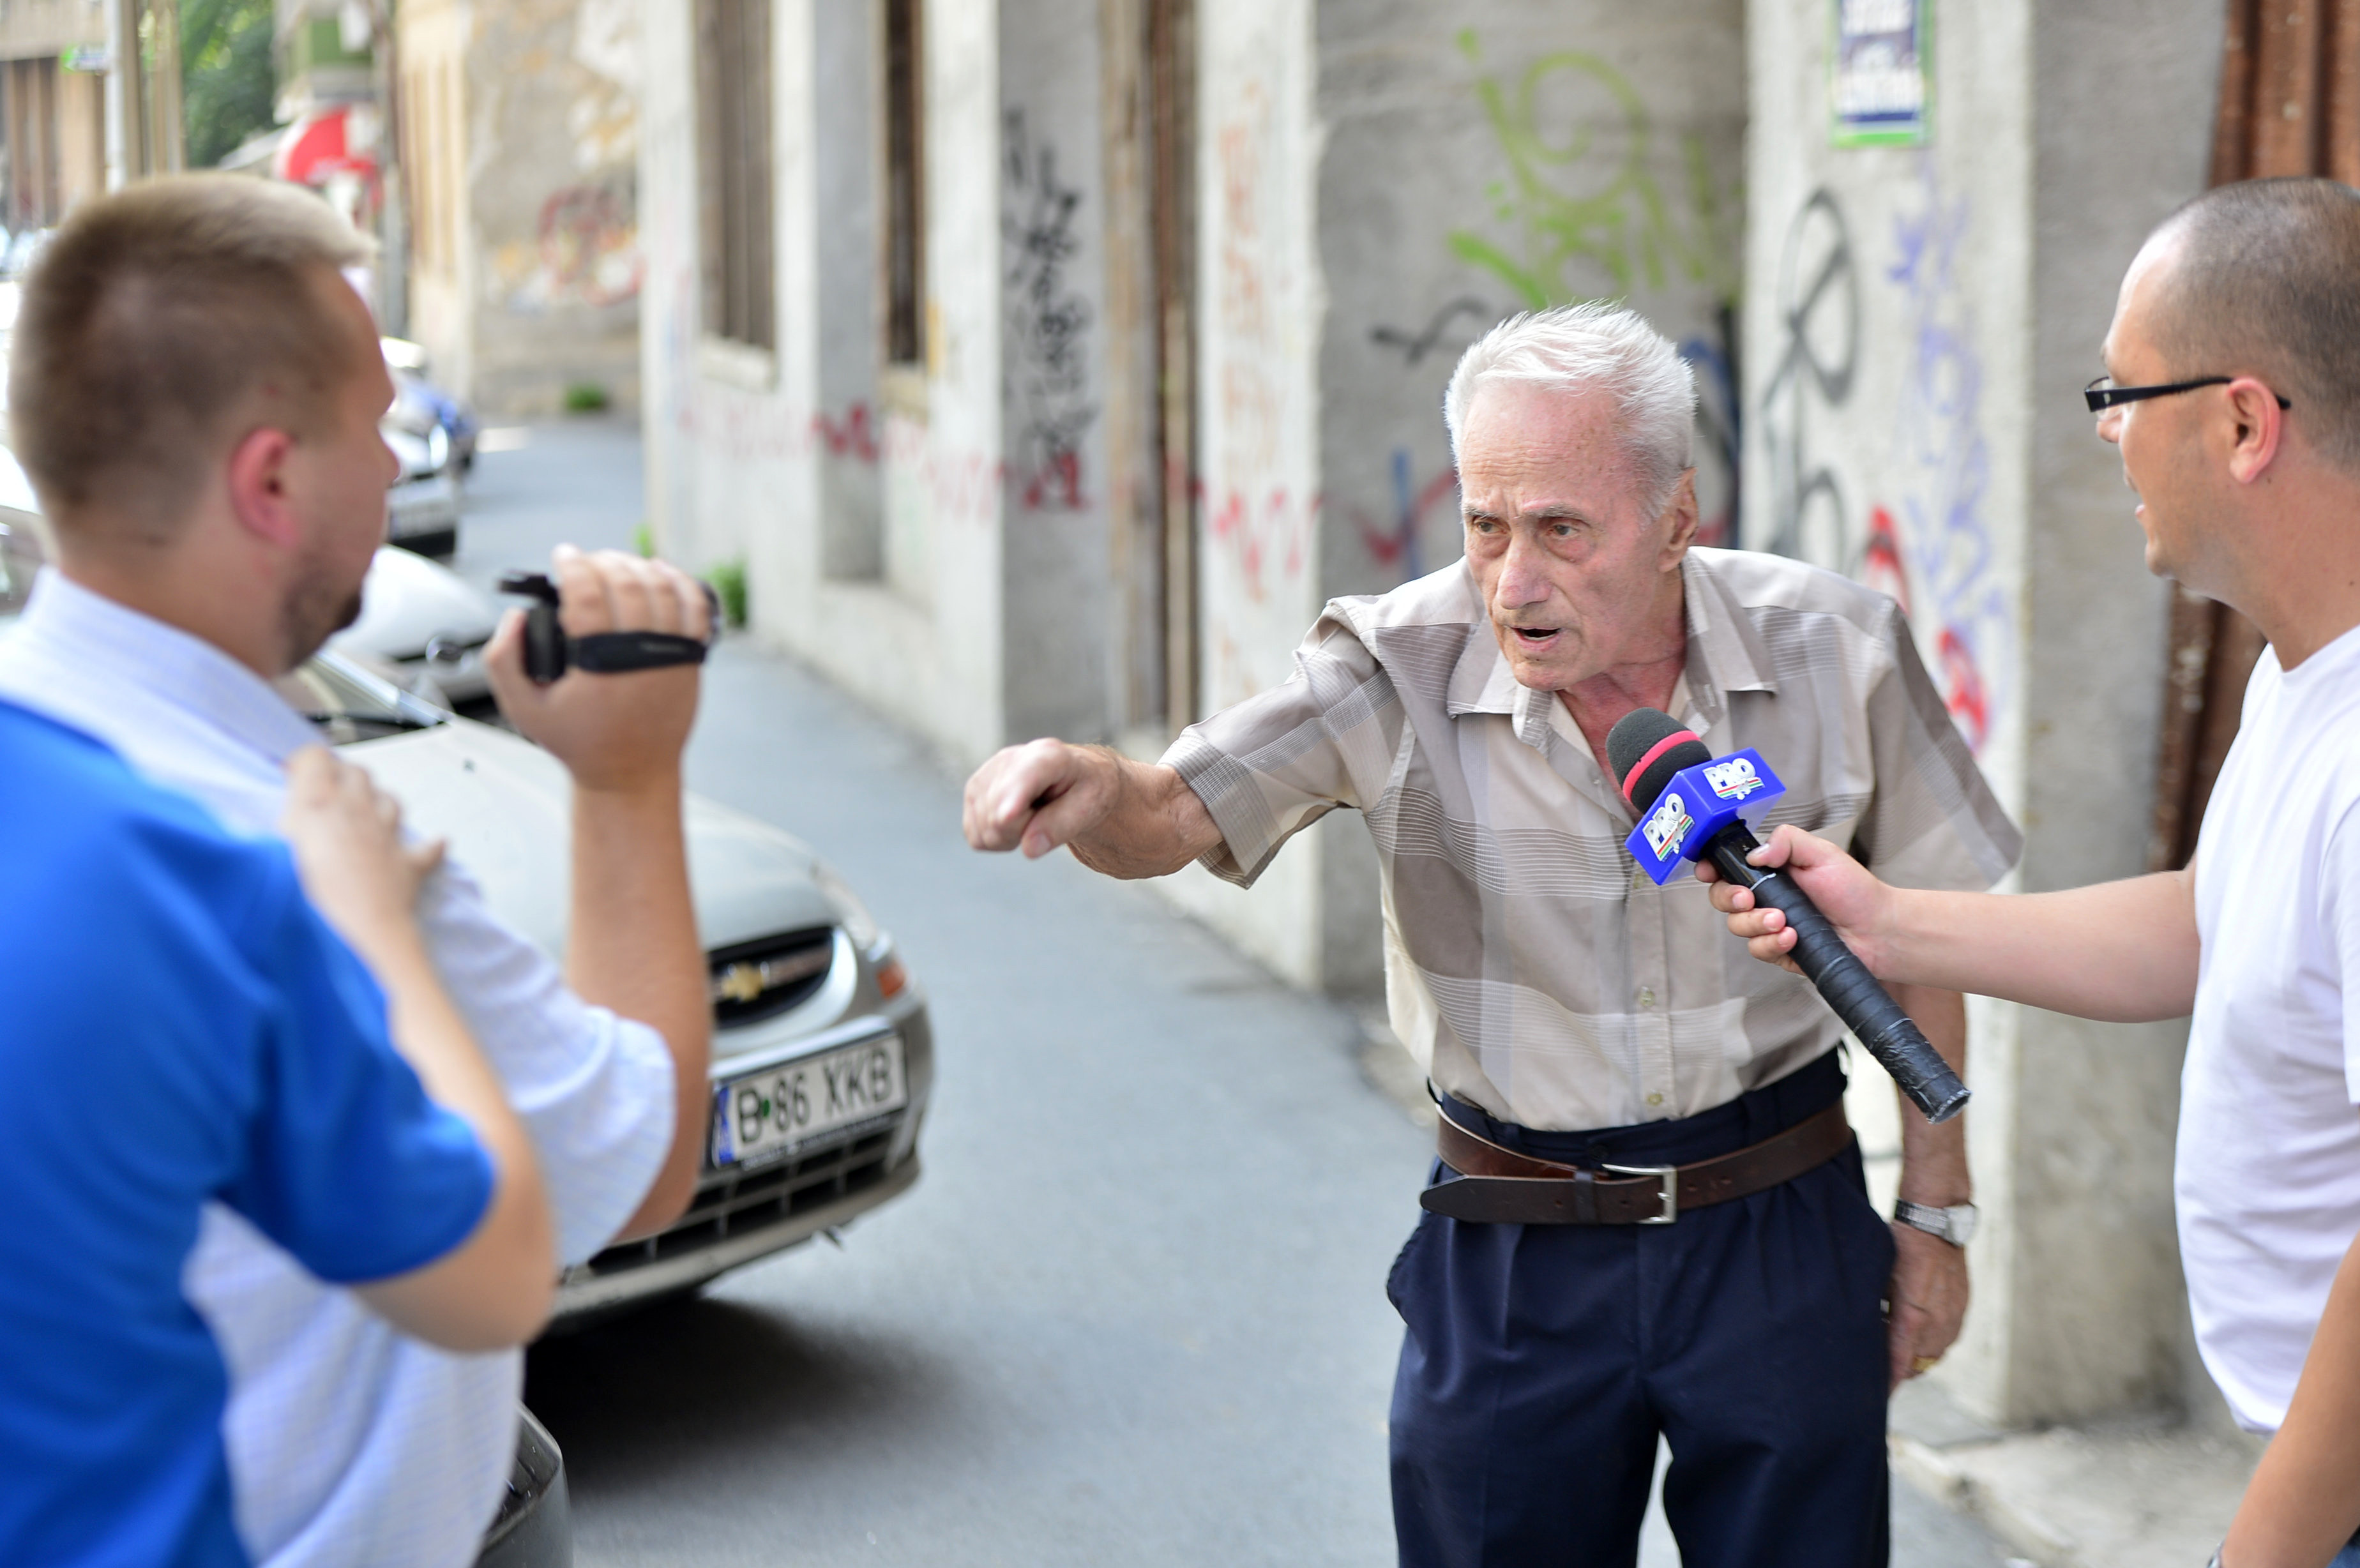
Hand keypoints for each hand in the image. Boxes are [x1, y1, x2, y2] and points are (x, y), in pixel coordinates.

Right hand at [278, 746, 445, 954]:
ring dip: (376, 801)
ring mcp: (388, 836)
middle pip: (357, 773)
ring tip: (359, 814)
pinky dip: (429, 846)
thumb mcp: (274, 851)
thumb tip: (281, 812)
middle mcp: (358, 811)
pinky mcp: (409, 865)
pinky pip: (427, 849)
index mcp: (320, 803)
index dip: (306, 761)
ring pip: (390, 800)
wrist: (358, 933)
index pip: (317, 757)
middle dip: (341, 775)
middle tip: (324, 793)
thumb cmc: (311, 899)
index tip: (295, 773)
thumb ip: (279, 824)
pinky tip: (434, 844)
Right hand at [486, 544, 706, 793]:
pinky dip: (680, 582)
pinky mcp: (692, 659)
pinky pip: (695, 607)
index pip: (587, 594)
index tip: (563, 555)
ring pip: (662, 588)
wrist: (631, 772)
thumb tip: (516, 615)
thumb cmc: (580, 741)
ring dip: (637, 565)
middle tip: (586, 560)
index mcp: (599, 665)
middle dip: (602, 561)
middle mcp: (641, 656)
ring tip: (616, 563)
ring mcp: (672, 656)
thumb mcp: (522, 709)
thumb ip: (503, 658)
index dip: (573, 565)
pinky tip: (660, 572)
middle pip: (626, 583)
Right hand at [963, 739, 1118, 858]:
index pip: (1026, 776)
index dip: (1014, 798)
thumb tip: (1029, 849)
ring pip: (986, 830)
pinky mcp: (972, 794)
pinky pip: (976, 837)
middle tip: (1049, 817)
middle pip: (1002, 816)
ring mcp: (985, 776)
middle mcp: (1009, 759)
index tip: (1007, 817)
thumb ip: (1062, 826)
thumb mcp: (1090, 807)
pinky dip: (997, 840)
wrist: (1071, 779)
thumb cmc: (1085, 790)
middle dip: (1025, 831)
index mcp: (1048, 755)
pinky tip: (1015, 822)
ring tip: (1034, 817)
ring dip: (1012, 837)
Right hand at [1695, 824, 1899, 975]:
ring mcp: (1769, 926)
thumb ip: (1786, 841)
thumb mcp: (1822, 853)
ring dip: (1756, 923)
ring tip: (1784, 921)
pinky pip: (1758, 950)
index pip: (1728, 866)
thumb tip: (1753, 853)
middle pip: (1722, 898)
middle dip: (1729, 898)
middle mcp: (1765, 898)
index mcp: (1770, 871)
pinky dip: (1772, 944)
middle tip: (1748, 899)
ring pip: (1737, 927)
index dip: (1711, 867)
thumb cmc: (1855, 891)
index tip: (1708, 870)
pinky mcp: (1778, 952)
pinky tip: (1793, 938)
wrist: (1878, 932)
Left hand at [1887, 1222, 1968, 1393]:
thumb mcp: (1880, 1276)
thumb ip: (1879, 1309)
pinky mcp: (1962, 1307)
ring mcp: (1954, 1315)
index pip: (1901, 1361)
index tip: (1879, 1395)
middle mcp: (1938, 1321)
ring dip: (1918, 1359)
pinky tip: (1919, 1338)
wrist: (1936, 1220)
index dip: (1891, 1380)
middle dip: (1902, 1371)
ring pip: (1936, 1353)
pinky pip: (1949, 1337)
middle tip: (1882, 1372)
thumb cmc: (1900, 1244)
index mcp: (1914, 1315)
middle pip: (1920, 1363)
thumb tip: (1868, 1334)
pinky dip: (1933, 1344)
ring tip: (1899, 1357)